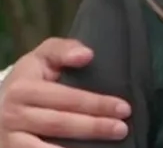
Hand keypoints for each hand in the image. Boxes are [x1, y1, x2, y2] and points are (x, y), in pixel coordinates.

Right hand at [0, 38, 131, 147]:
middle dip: (94, 127)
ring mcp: (10, 139)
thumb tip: (86, 55)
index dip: (96, 104)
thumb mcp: (42, 57)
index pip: (67, 98)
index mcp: (24, 89)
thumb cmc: (29, 78)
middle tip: (122, 129)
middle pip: (60, 124)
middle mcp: (14, 115)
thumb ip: (63, 50)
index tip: (124, 108)